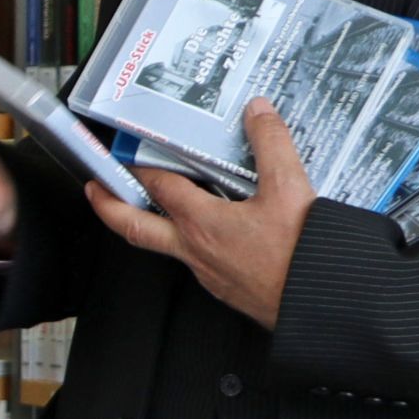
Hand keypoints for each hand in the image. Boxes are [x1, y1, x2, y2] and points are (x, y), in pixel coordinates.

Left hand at [89, 100, 310, 328]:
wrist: (324, 305)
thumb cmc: (303, 257)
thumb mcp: (290, 188)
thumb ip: (271, 145)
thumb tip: (258, 113)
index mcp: (202, 223)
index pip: (157, 186)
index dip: (139, 165)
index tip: (123, 151)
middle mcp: (195, 251)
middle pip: (134, 227)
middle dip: (108, 206)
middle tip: (94, 190)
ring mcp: (207, 273)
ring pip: (165, 246)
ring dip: (152, 224)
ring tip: (150, 205)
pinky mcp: (225, 287)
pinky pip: (195, 261)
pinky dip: (189, 242)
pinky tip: (208, 231)